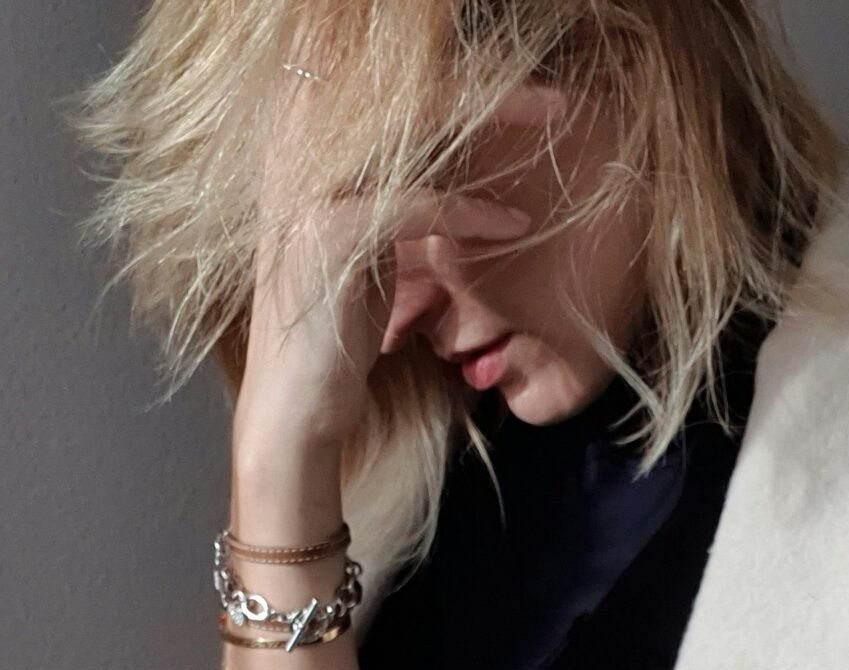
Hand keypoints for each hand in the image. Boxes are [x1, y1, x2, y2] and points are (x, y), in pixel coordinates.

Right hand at [235, 72, 534, 449]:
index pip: (387, 88)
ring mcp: (310, 187)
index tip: (522, 93)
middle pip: (404, 91)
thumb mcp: (373, 255)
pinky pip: (419, 204)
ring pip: (416, 129)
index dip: (457, 83)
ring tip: (549, 124)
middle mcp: (299, 152)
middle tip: (554, 99)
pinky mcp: (332, 231)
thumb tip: (463, 175)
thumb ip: (400, 206)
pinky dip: (471, 212)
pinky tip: (513, 224)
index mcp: (304, 147)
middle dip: (487, 87)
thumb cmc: (336, 335)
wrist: (293, 407)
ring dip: (493, 122)